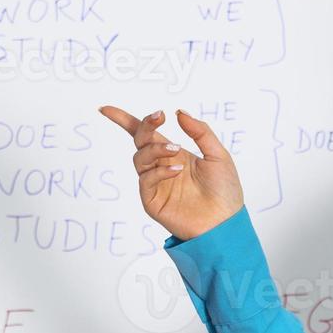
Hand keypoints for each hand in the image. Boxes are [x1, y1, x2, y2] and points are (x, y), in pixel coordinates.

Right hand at [98, 105, 244, 240]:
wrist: (225, 222)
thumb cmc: (224, 190)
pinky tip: (176, 170)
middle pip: (140, 140)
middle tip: (159, 116)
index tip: (106, 110)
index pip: (145, 134)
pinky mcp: (152, 201)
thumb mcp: (217, 154)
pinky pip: (146, 179)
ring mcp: (155, 183)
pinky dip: (159, 171)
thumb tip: (179, 112)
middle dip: (145, 125)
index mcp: (173, 154)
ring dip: (155, 149)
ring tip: (176, 150)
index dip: (124, 120)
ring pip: (140, 157)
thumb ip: (200, 132)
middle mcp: (160, 166)